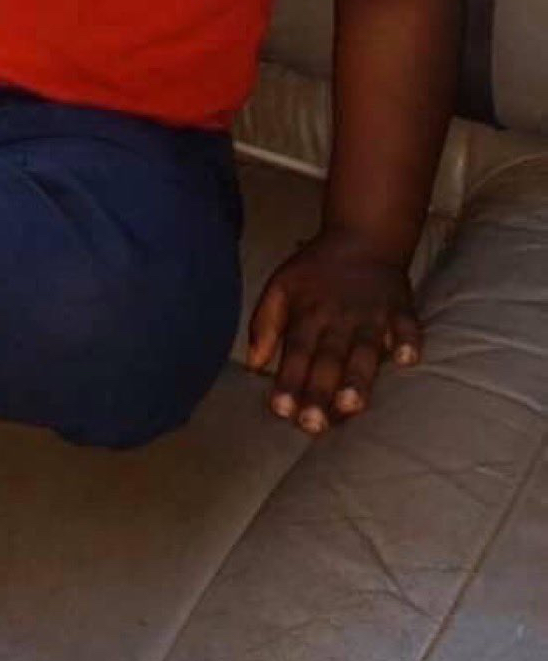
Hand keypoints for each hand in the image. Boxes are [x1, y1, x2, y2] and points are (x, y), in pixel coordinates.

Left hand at [246, 229, 420, 434]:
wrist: (363, 236)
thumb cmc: (317, 271)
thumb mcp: (281, 287)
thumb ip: (265, 325)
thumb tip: (252, 366)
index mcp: (308, 314)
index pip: (296, 351)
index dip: (288, 380)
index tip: (280, 410)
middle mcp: (339, 318)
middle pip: (328, 359)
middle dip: (320, 392)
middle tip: (312, 424)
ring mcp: (372, 314)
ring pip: (365, 350)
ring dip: (358, 377)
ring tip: (351, 405)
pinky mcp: (400, 309)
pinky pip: (407, 326)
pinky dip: (408, 341)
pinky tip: (406, 361)